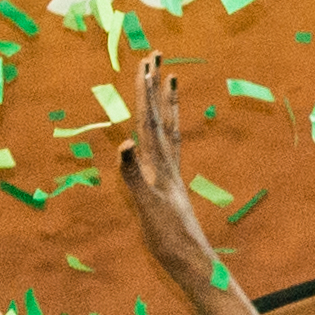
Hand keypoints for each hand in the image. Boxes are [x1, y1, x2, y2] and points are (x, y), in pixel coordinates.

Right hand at [119, 62, 231, 296]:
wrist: (191, 259)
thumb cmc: (168, 237)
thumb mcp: (147, 206)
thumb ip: (133, 176)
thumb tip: (124, 144)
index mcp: (159, 164)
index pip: (149, 120)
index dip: (145, 92)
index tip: (145, 64)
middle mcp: (167, 162)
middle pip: (159, 115)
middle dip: (155, 85)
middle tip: (155, 55)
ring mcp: (171, 172)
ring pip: (168, 127)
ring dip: (166, 102)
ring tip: (170, 78)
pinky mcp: (171, 184)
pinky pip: (169, 147)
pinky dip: (166, 130)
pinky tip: (166, 129)